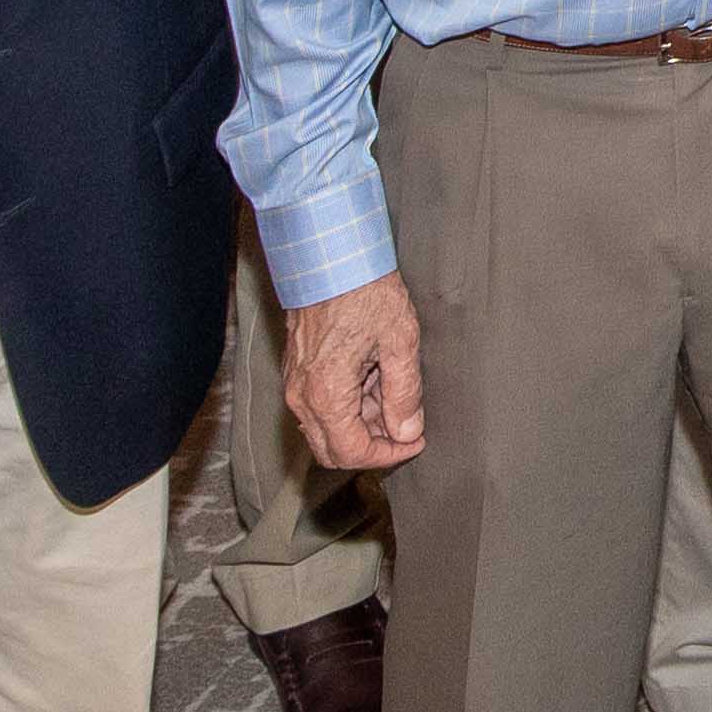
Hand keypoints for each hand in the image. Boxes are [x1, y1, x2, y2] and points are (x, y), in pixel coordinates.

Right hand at [284, 274, 427, 469]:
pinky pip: (319, 407)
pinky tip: (374, 382)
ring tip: (393, 395)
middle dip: (372, 447)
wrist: (329, 255)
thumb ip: (404, 393)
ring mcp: (296, 384)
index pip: (353, 453)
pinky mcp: (297, 370)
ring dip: (361, 426)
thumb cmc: (363, 290)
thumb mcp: (400, 342)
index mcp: (327, 394)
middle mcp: (303, 396)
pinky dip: (348, 408)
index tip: (415, 442)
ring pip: (326, 430)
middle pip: (332, 451)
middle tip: (405, 428)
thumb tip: (407, 430)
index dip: (388, 455)